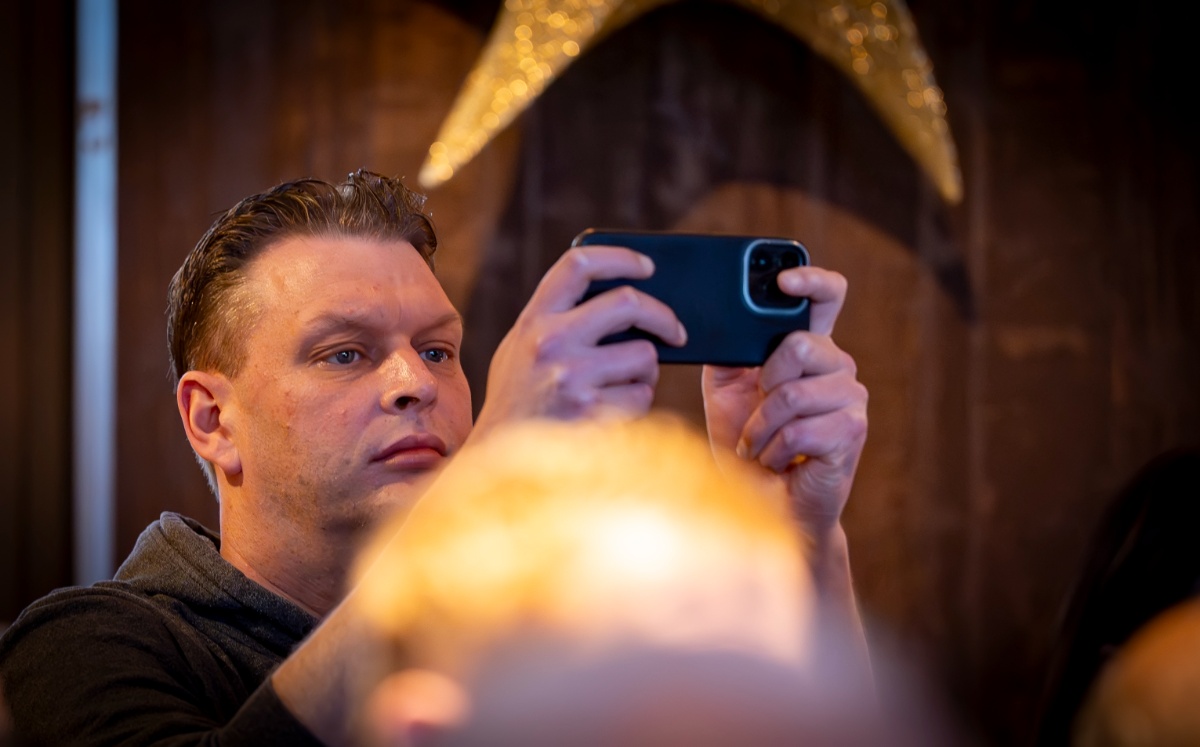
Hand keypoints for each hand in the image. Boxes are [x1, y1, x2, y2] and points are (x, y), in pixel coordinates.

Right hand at [474, 245, 685, 435]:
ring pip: (644, 355)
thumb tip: (616, 297)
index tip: (647, 266)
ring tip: (624, 385)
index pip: (578, 264)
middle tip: (676, 332)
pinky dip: (637, 403)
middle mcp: (551, 342)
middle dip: (663, 317)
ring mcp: (571, 377)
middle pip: (628, 302)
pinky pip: (642, 395)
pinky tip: (613, 412)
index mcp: (534, 320)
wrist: (500, 461)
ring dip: (646, 371)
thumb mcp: (519, 351)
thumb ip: (554, 321)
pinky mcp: (592, 411)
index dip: (620, 258)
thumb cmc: (517, 403)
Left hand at [702, 267, 866, 534]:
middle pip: (799, 344)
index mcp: (810, 351)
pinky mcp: (851, 431)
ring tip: (761, 445)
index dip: (811, 280)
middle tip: (758, 414)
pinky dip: (774, 450)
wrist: (764, 505)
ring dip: (761, 428)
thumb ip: (730, 353)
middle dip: (763, 385)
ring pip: (791, 393)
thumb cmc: (748, 447)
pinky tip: (778, 461)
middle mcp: (837, 368)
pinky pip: (798, 428)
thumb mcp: (727, 392)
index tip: (783, 280)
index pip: (827, 296)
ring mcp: (850, 398)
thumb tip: (721, 321)